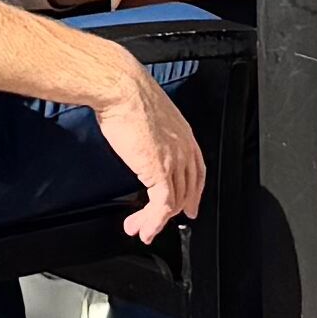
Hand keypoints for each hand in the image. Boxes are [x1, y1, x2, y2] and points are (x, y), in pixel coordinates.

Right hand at [86, 57, 212, 240]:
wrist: (120, 88)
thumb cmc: (125, 92)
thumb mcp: (144, 112)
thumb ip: (147, 128)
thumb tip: (134, 133)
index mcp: (183, 133)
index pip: (196, 171)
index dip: (193, 192)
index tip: (188, 207)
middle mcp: (183, 148)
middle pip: (187, 190)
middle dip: (173, 213)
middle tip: (156, 225)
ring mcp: (174, 161)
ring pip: (173, 202)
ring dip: (155, 221)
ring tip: (139, 229)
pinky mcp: (160, 172)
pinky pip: (162, 206)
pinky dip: (153, 222)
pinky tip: (143, 228)